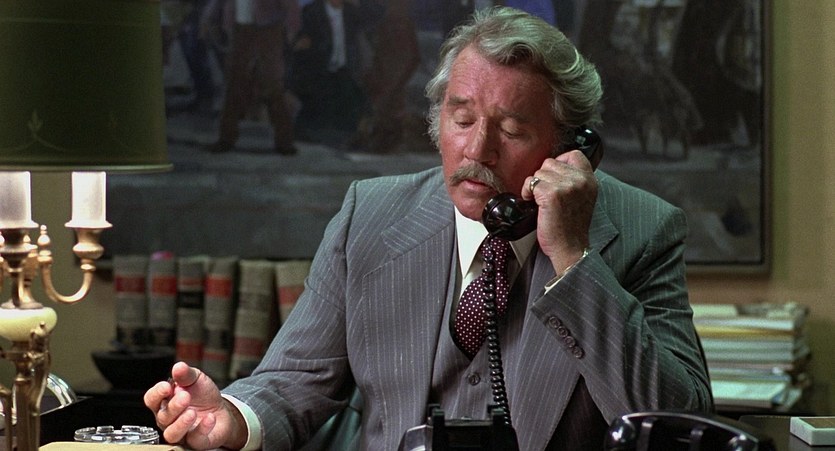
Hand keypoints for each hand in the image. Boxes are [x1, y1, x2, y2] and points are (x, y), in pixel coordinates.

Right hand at [144, 362, 245, 449]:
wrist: (223, 410)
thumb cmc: (204, 396)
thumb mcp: (196, 379)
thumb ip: (186, 374)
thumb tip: (178, 367)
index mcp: (165, 402)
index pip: (151, 399)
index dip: (157, 394)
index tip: (167, 387)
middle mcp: (169, 419)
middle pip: (162, 416)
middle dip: (174, 406)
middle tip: (185, 396)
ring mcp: (181, 432)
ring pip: (172, 434)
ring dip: (181, 423)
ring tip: (192, 412)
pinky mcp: (195, 442)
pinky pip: (194, 439)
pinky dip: (202, 428)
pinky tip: (210, 418)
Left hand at [523, 149, 597, 273]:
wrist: (570, 248)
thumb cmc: (571, 227)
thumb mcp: (582, 198)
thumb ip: (574, 180)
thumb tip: (554, 167)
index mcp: (590, 180)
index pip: (574, 154)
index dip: (559, 161)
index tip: (554, 176)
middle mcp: (580, 180)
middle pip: (550, 162)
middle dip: (544, 177)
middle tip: (546, 195)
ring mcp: (566, 186)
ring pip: (539, 172)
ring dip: (535, 186)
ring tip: (541, 201)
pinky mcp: (551, 194)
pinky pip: (531, 183)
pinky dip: (527, 193)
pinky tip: (534, 204)